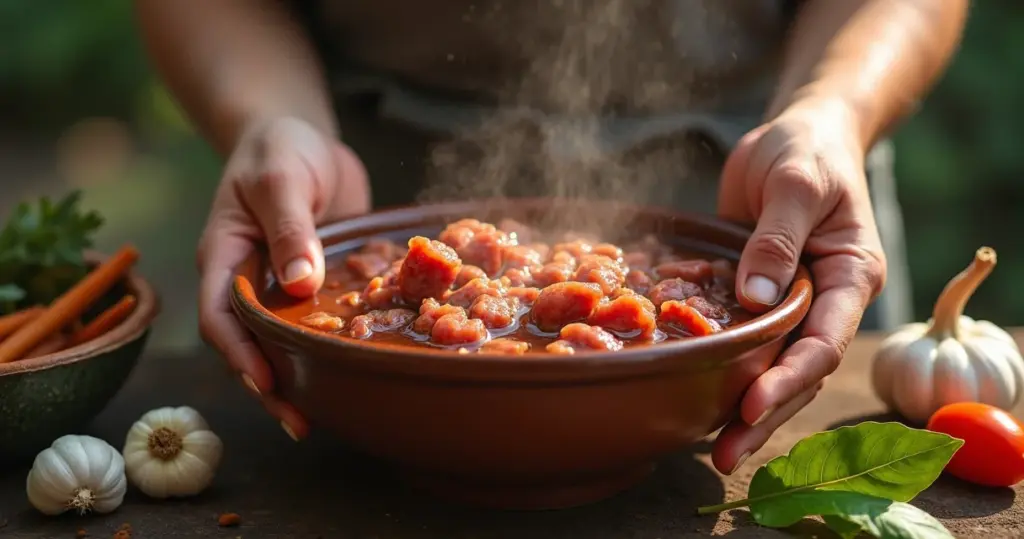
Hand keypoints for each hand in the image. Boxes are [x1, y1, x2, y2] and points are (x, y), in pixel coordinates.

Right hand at [197, 117, 369, 439]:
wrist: (303, 135)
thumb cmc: (278, 148)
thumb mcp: (279, 179)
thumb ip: (289, 227)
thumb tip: (299, 284)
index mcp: (226, 259)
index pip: (220, 318)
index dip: (239, 355)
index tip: (265, 383)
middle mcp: (254, 282)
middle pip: (253, 344)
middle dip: (272, 386)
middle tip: (300, 422)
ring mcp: (288, 286)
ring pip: (292, 340)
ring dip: (308, 374)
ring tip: (333, 410)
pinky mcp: (323, 283)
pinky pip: (330, 318)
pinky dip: (344, 342)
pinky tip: (369, 364)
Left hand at [712, 99, 886, 473]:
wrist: (796, 137)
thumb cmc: (807, 151)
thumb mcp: (796, 183)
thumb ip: (777, 238)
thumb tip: (756, 300)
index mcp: (851, 278)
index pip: (825, 341)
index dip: (789, 377)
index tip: (752, 403)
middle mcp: (825, 302)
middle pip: (799, 370)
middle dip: (765, 414)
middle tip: (726, 454)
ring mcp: (791, 305)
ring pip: (770, 366)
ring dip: (744, 408)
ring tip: (713, 449)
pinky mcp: (756, 299)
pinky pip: (742, 341)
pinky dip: (722, 370)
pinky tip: (693, 398)